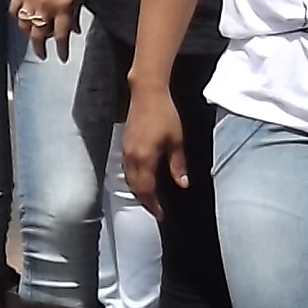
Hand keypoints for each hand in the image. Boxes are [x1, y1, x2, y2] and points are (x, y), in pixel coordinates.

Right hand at [17, 0, 83, 58]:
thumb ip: (76, 10)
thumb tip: (75, 29)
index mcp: (62, 6)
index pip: (62, 35)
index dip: (62, 49)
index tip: (62, 58)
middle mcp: (45, 6)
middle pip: (40, 35)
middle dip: (41, 49)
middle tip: (42, 55)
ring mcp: (30, 0)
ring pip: (25, 26)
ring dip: (29, 34)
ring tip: (33, 37)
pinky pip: (14, 11)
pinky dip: (17, 18)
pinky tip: (22, 20)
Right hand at [122, 86, 187, 218]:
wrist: (147, 93)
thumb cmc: (164, 114)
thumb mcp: (176, 140)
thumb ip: (178, 164)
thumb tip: (183, 184)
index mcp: (145, 159)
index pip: (147, 190)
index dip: (153, 204)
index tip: (161, 213)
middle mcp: (131, 157)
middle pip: (135, 187)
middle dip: (145, 200)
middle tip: (155, 209)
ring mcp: (125, 150)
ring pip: (128, 178)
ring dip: (138, 190)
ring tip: (149, 197)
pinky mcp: (124, 144)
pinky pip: (126, 168)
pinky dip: (133, 178)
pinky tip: (141, 178)